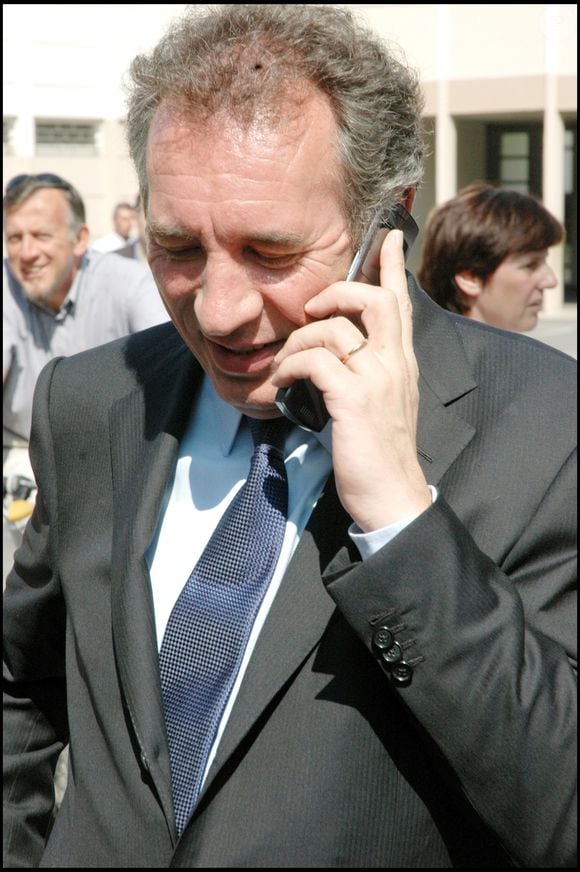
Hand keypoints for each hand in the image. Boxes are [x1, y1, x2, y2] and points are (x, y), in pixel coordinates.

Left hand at [272, 229, 430, 531]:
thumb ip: (369, 372)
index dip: (394, 266)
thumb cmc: (379, 452)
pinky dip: (289, 367)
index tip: (391, 236)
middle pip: (374, 299)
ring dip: (297, 340)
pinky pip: (313, 361)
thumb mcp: (382, 403)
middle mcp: (394, 364)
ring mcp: (376, 380)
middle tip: (312, 308)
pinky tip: (280, 383)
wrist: (391, 496)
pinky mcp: (353, 400)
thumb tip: (335, 354)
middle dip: (337, 292)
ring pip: (334, 329)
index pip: (402, 303)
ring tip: (283, 364)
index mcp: (401, 362)